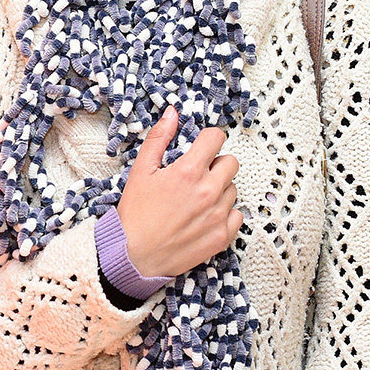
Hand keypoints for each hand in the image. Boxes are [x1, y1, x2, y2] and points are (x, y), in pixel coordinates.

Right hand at [116, 108, 242, 278]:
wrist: (133, 256)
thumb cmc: (135, 214)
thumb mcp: (141, 170)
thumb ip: (158, 138)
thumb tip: (172, 113)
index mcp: (188, 172)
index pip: (216, 139)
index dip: (208, 140)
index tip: (202, 147)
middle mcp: (208, 191)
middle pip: (231, 162)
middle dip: (216, 164)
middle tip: (198, 175)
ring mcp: (218, 215)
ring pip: (233, 189)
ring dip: (219, 190)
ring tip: (196, 200)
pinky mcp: (222, 236)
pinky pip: (237, 214)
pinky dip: (225, 214)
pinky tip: (205, 217)